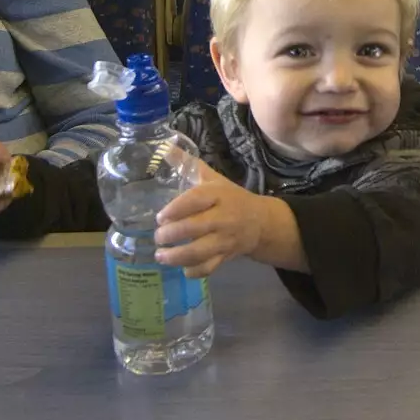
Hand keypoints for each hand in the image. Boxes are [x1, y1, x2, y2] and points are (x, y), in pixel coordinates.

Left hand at [154, 173, 269, 277]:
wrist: (260, 221)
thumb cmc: (230, 197)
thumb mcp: (213, 179)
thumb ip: (188, 165)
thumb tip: (164, 148)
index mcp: (219, 194)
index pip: (196, 199)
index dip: (175, 208)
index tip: (160, 216)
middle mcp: (224, 217)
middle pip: (195, 227)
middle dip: (171, 234)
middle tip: (158, 236)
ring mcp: (226, 239)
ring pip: (200, 252)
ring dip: (176, 256)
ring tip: (161, 255)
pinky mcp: (227, 256)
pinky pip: (209, 268)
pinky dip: (194, 271)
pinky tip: (182, 268)